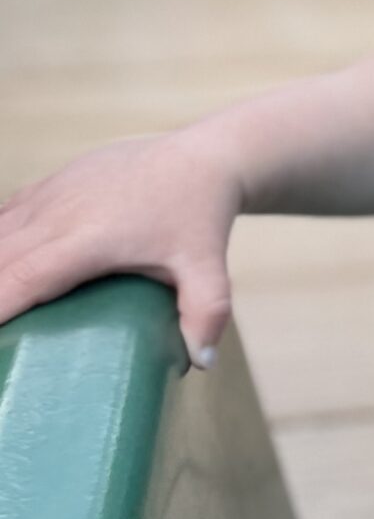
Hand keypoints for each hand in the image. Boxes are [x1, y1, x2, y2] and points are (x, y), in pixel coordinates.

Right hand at [0, 126, 246, 366]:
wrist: (205, 156)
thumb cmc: (201, 214)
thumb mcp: (207, 266)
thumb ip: (205, 313)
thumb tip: (202, 362)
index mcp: (88, 238)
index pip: (23, 278)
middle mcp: (60, 212)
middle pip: (0, 259)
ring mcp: (53, 192)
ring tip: (1, 304)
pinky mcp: (54, 181)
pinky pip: (8, 212)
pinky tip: (1, 263)